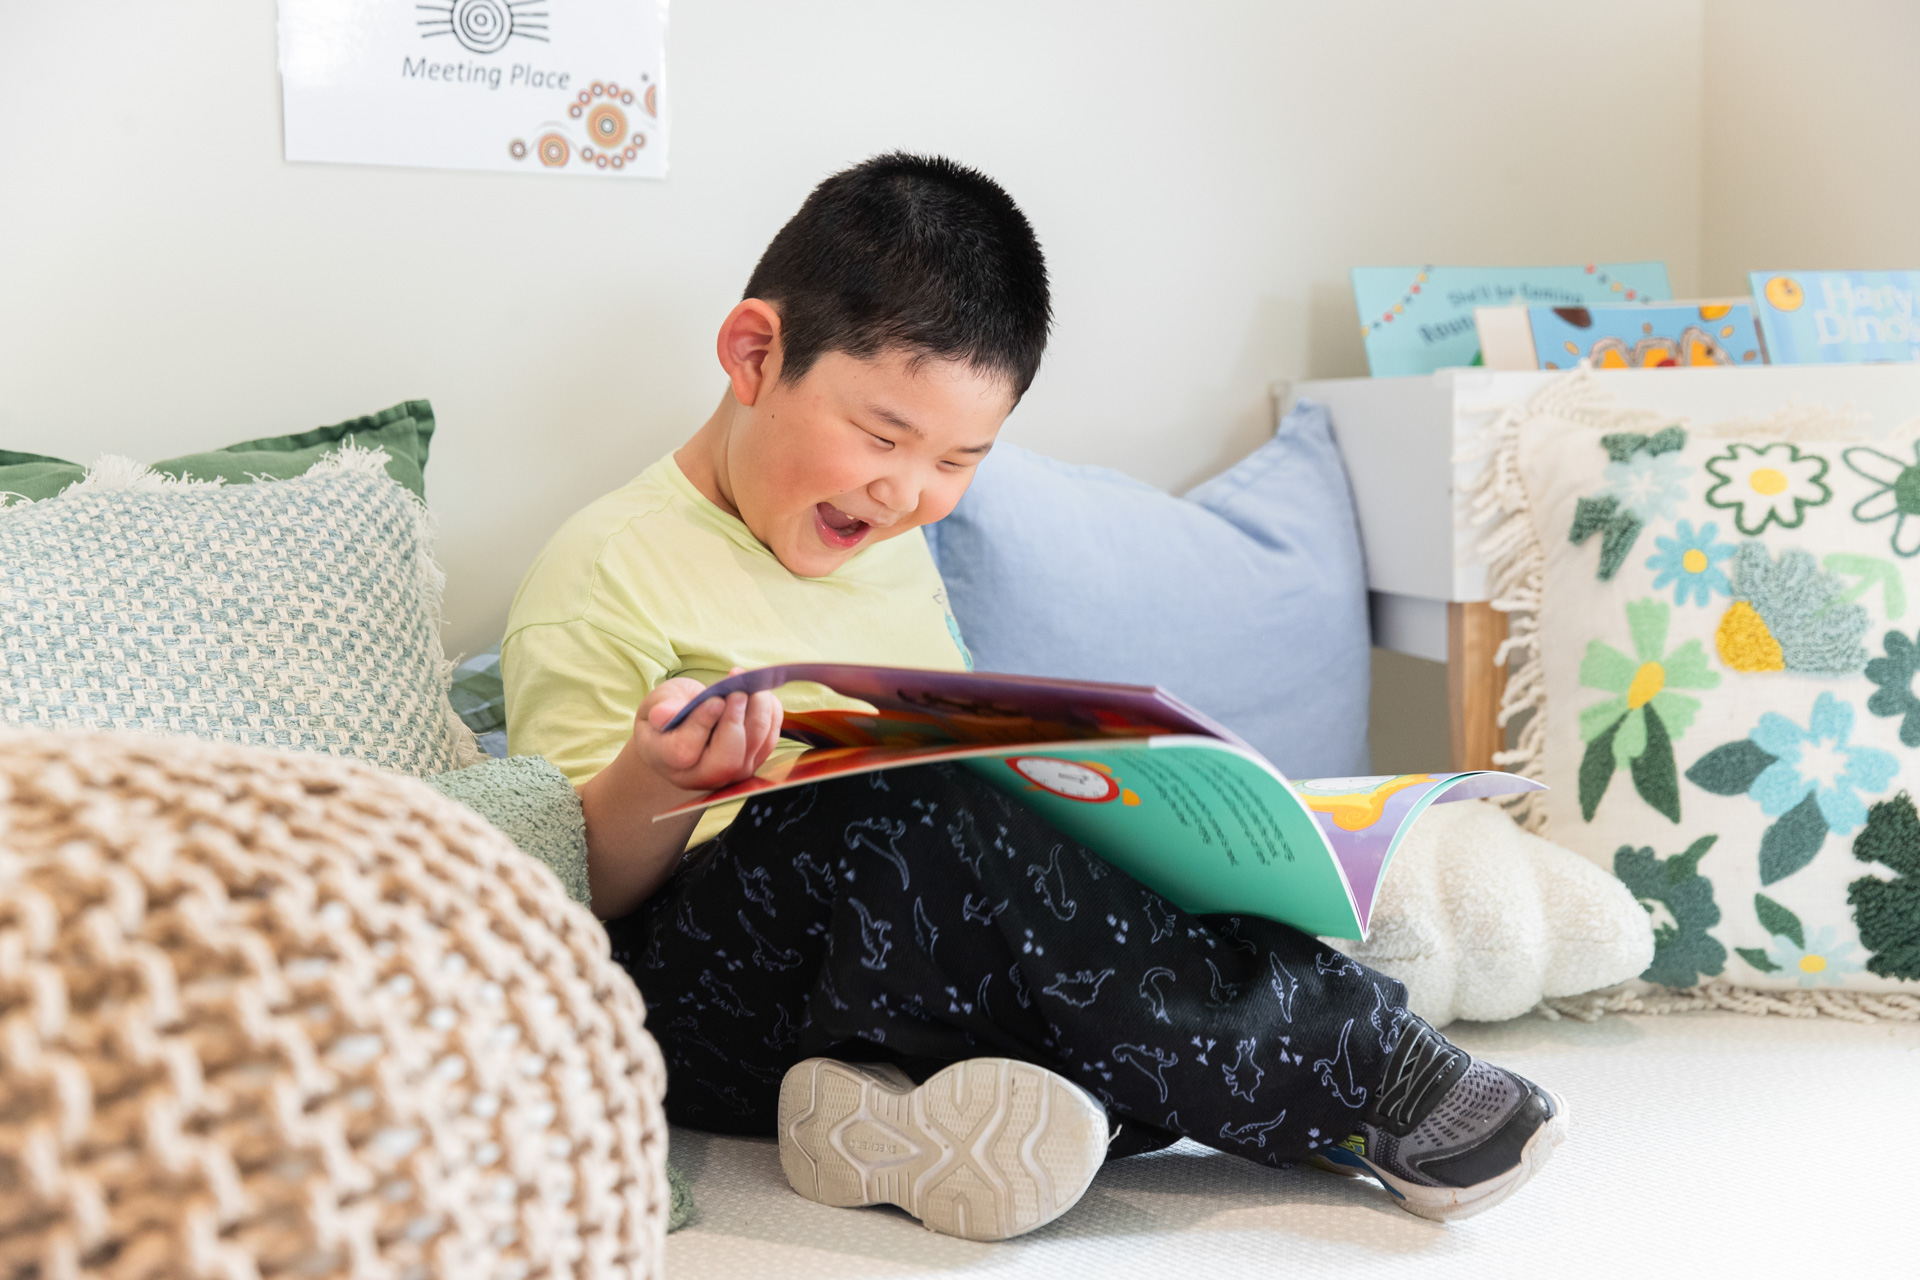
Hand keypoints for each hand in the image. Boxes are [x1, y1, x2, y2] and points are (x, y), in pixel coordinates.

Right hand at [632, 670, 783, 792]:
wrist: (685, 727)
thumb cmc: (669, 713)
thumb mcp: (658, 703)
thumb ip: (662, 708)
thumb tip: (663, 715)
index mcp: (668, 761)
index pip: (684, 751)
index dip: (702, 723)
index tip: (714, 700)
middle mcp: (701, 776)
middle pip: (727, 761)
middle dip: (737, 720)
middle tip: (737, 691)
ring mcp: (731, 774)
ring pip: (755, 746)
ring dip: (758, 709)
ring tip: (748, 683)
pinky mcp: (753, 762)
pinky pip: (770, 739)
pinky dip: (770, 712)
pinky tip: (758, 694)